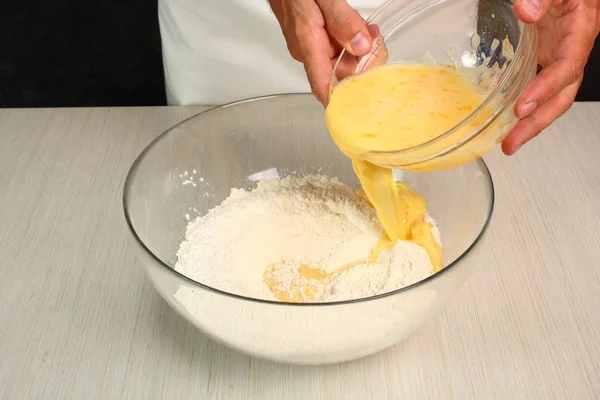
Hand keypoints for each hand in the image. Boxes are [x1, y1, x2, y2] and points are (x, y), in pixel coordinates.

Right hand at [269, 0, 376, 104]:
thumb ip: (342, 20)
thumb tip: (361, 47)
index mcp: (307, 45)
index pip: (324, 89)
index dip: (343, 104)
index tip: (365, 106)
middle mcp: (306, 51)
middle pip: (339, 75)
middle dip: (363, 65)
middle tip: (376, 42)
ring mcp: (308, 45)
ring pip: (340, 61)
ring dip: (359, 51)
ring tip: (370, 32)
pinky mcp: (312, 37)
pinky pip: (335, 49)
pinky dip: (351, 42)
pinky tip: (359, 30)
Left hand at [502, 0, 599, 153]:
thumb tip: (528, 11)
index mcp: (580, 29)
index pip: (567, 67)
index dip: (546, 89)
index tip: (523, 107)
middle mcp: (571, 46)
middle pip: (562, 94)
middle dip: (538, 122)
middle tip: (512, 142)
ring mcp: (556, 52)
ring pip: (549, 94)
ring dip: (529, 120)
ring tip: (508, 141)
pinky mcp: (543, 52)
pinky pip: (534, 82)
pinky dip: (522, 100)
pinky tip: (505, 115)